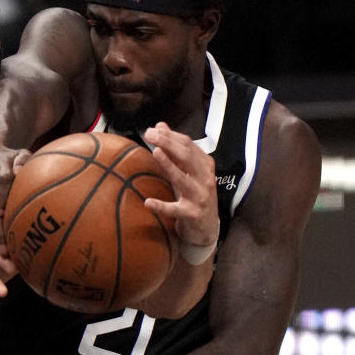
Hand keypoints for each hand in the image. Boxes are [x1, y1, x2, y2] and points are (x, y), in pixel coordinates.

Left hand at [143, 123, 218, 247]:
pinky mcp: (192, 214)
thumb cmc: (194, 195)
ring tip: (156, 153)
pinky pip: (175, 209)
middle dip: (168, 143)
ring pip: (183, 179)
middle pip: (187, 156)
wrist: (206, 228)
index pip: (188, 145)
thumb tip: (160, 125)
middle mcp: (205, 178)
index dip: (170, 136)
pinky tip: (148, 202)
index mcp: (204, 165)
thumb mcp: (187, 171)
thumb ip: (174, 149)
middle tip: (149, 135)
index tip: (152, 130)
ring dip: (169, 166)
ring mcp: (200, 197)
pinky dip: (162, 206)